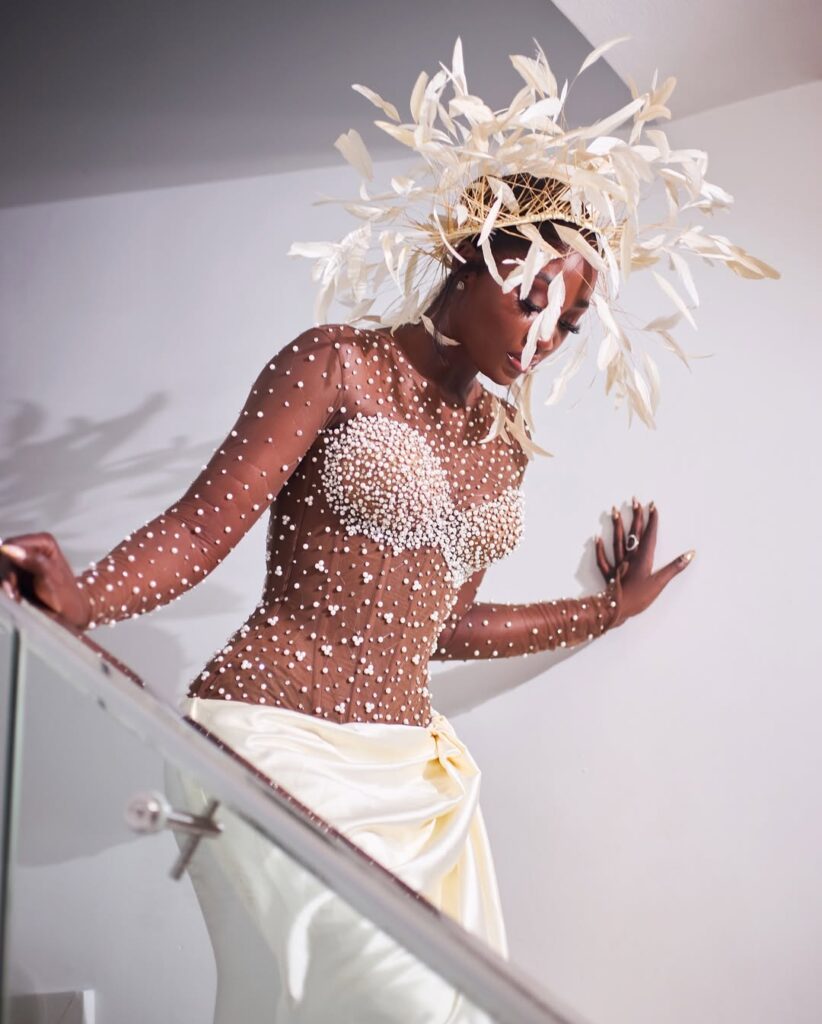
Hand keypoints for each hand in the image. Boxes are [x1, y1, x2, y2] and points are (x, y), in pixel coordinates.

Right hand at [0, 533, 91, 629]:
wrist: (68, 610)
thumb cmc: (63, 593)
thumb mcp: (49, 576)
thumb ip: (32, 561)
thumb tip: (7, 548)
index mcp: (43, 541)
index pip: (11, 543)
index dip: (6, 562)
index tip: (11, 582)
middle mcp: (33, 546)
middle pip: (4, 555)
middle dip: (6, 575)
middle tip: (13, 593)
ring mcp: (25, 558)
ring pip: (2, 566)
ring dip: (6, 583)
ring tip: (16, 597)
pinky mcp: (19, 570)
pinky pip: (4, 575)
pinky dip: (7, 586)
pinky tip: (15, 597)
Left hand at [594, 498, 694, 627]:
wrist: (617, 610)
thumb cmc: (639, 597)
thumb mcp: (660, 583)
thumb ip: (674, 568)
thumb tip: (690, 554)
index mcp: (643, 558)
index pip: (649, 535)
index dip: (651, 520)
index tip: (652, 505)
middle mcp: (630, 558)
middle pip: (633, 534)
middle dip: (635, 516)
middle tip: (635, 500)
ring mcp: (618, 564)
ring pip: (617, 541)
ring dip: (617, 525)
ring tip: (615, 510)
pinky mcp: (610, 574)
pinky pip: (602, 559)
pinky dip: (599, 548)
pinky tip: (596, 537)